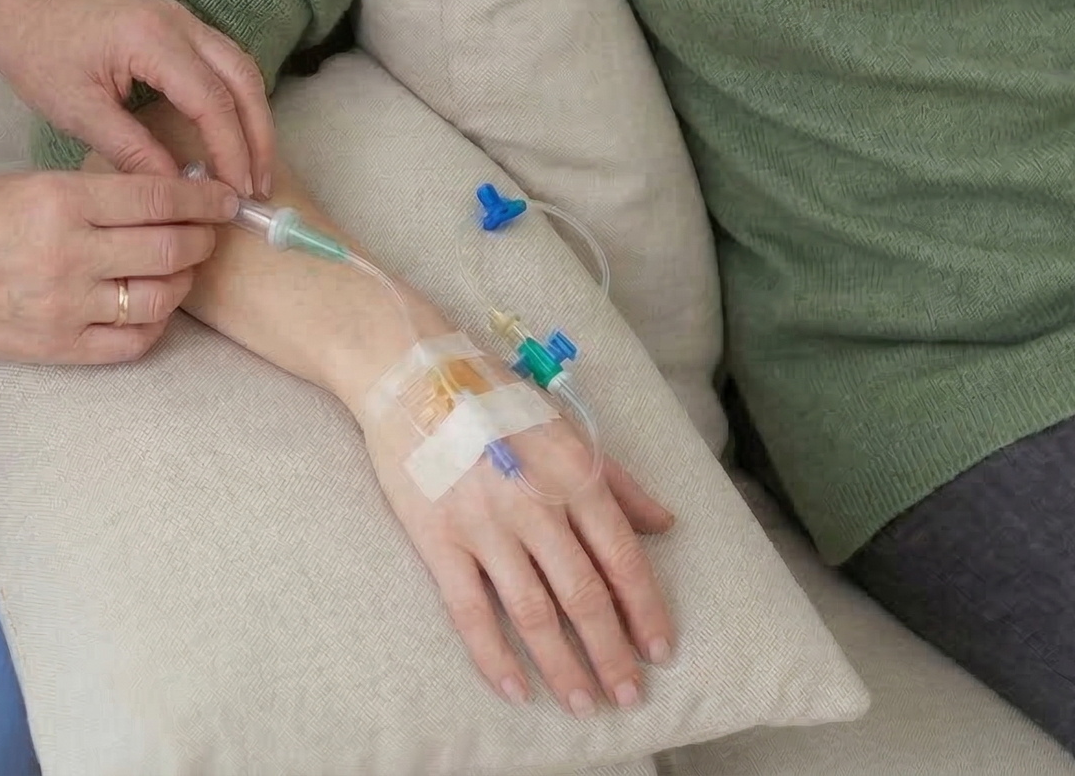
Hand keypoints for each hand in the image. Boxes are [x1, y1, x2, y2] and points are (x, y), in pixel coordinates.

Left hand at [0, 0, 275, 196]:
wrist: (16, 3)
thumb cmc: (36, 53)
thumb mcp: (78, 111)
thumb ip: (132, 150)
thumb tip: (177, 190)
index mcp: (152, 39)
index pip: (212, 100)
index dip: (231, 150)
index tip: (236, 194)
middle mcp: (178, 21)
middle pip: (243, 77)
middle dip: (258, 135)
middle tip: (258, 188)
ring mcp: (180, 17)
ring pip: (239, 65)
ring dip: (252, 116)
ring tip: (251, 168)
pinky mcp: (174, 24)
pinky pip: (221, 60)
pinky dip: (234, 98)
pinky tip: (230, 133)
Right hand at [0, 169, 240, 363]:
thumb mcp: (32, 183)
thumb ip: (98, 190)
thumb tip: (165, 192)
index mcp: (62, 201)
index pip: (156, 195)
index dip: (202, 196)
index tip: (224, 196)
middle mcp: (70, 254)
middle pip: (169, 247)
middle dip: (204, 236)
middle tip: (210, 230)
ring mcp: (67, 306)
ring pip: (160, 296)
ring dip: (185, 280)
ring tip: (184, 266)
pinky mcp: (61, 347)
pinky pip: (133, 341)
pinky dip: (157, 322)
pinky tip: (154, 304)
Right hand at [360, 391, 675, 713]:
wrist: (410, 372)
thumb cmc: (493, 394)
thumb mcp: (564, 425)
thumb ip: (616, 478)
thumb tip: (664, 524)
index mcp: (573, 472)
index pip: (621, 556)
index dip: (645, 609)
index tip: (661, 650)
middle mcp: (535, 502)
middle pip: (584, 594)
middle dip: (612, 653)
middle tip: (628, 696)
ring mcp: (484, 524)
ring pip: (534, 612)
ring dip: (564, 665)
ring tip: (583, 703)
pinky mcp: (438, 538)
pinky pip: (471, 611)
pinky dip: (495, 656)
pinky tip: (516, 688)